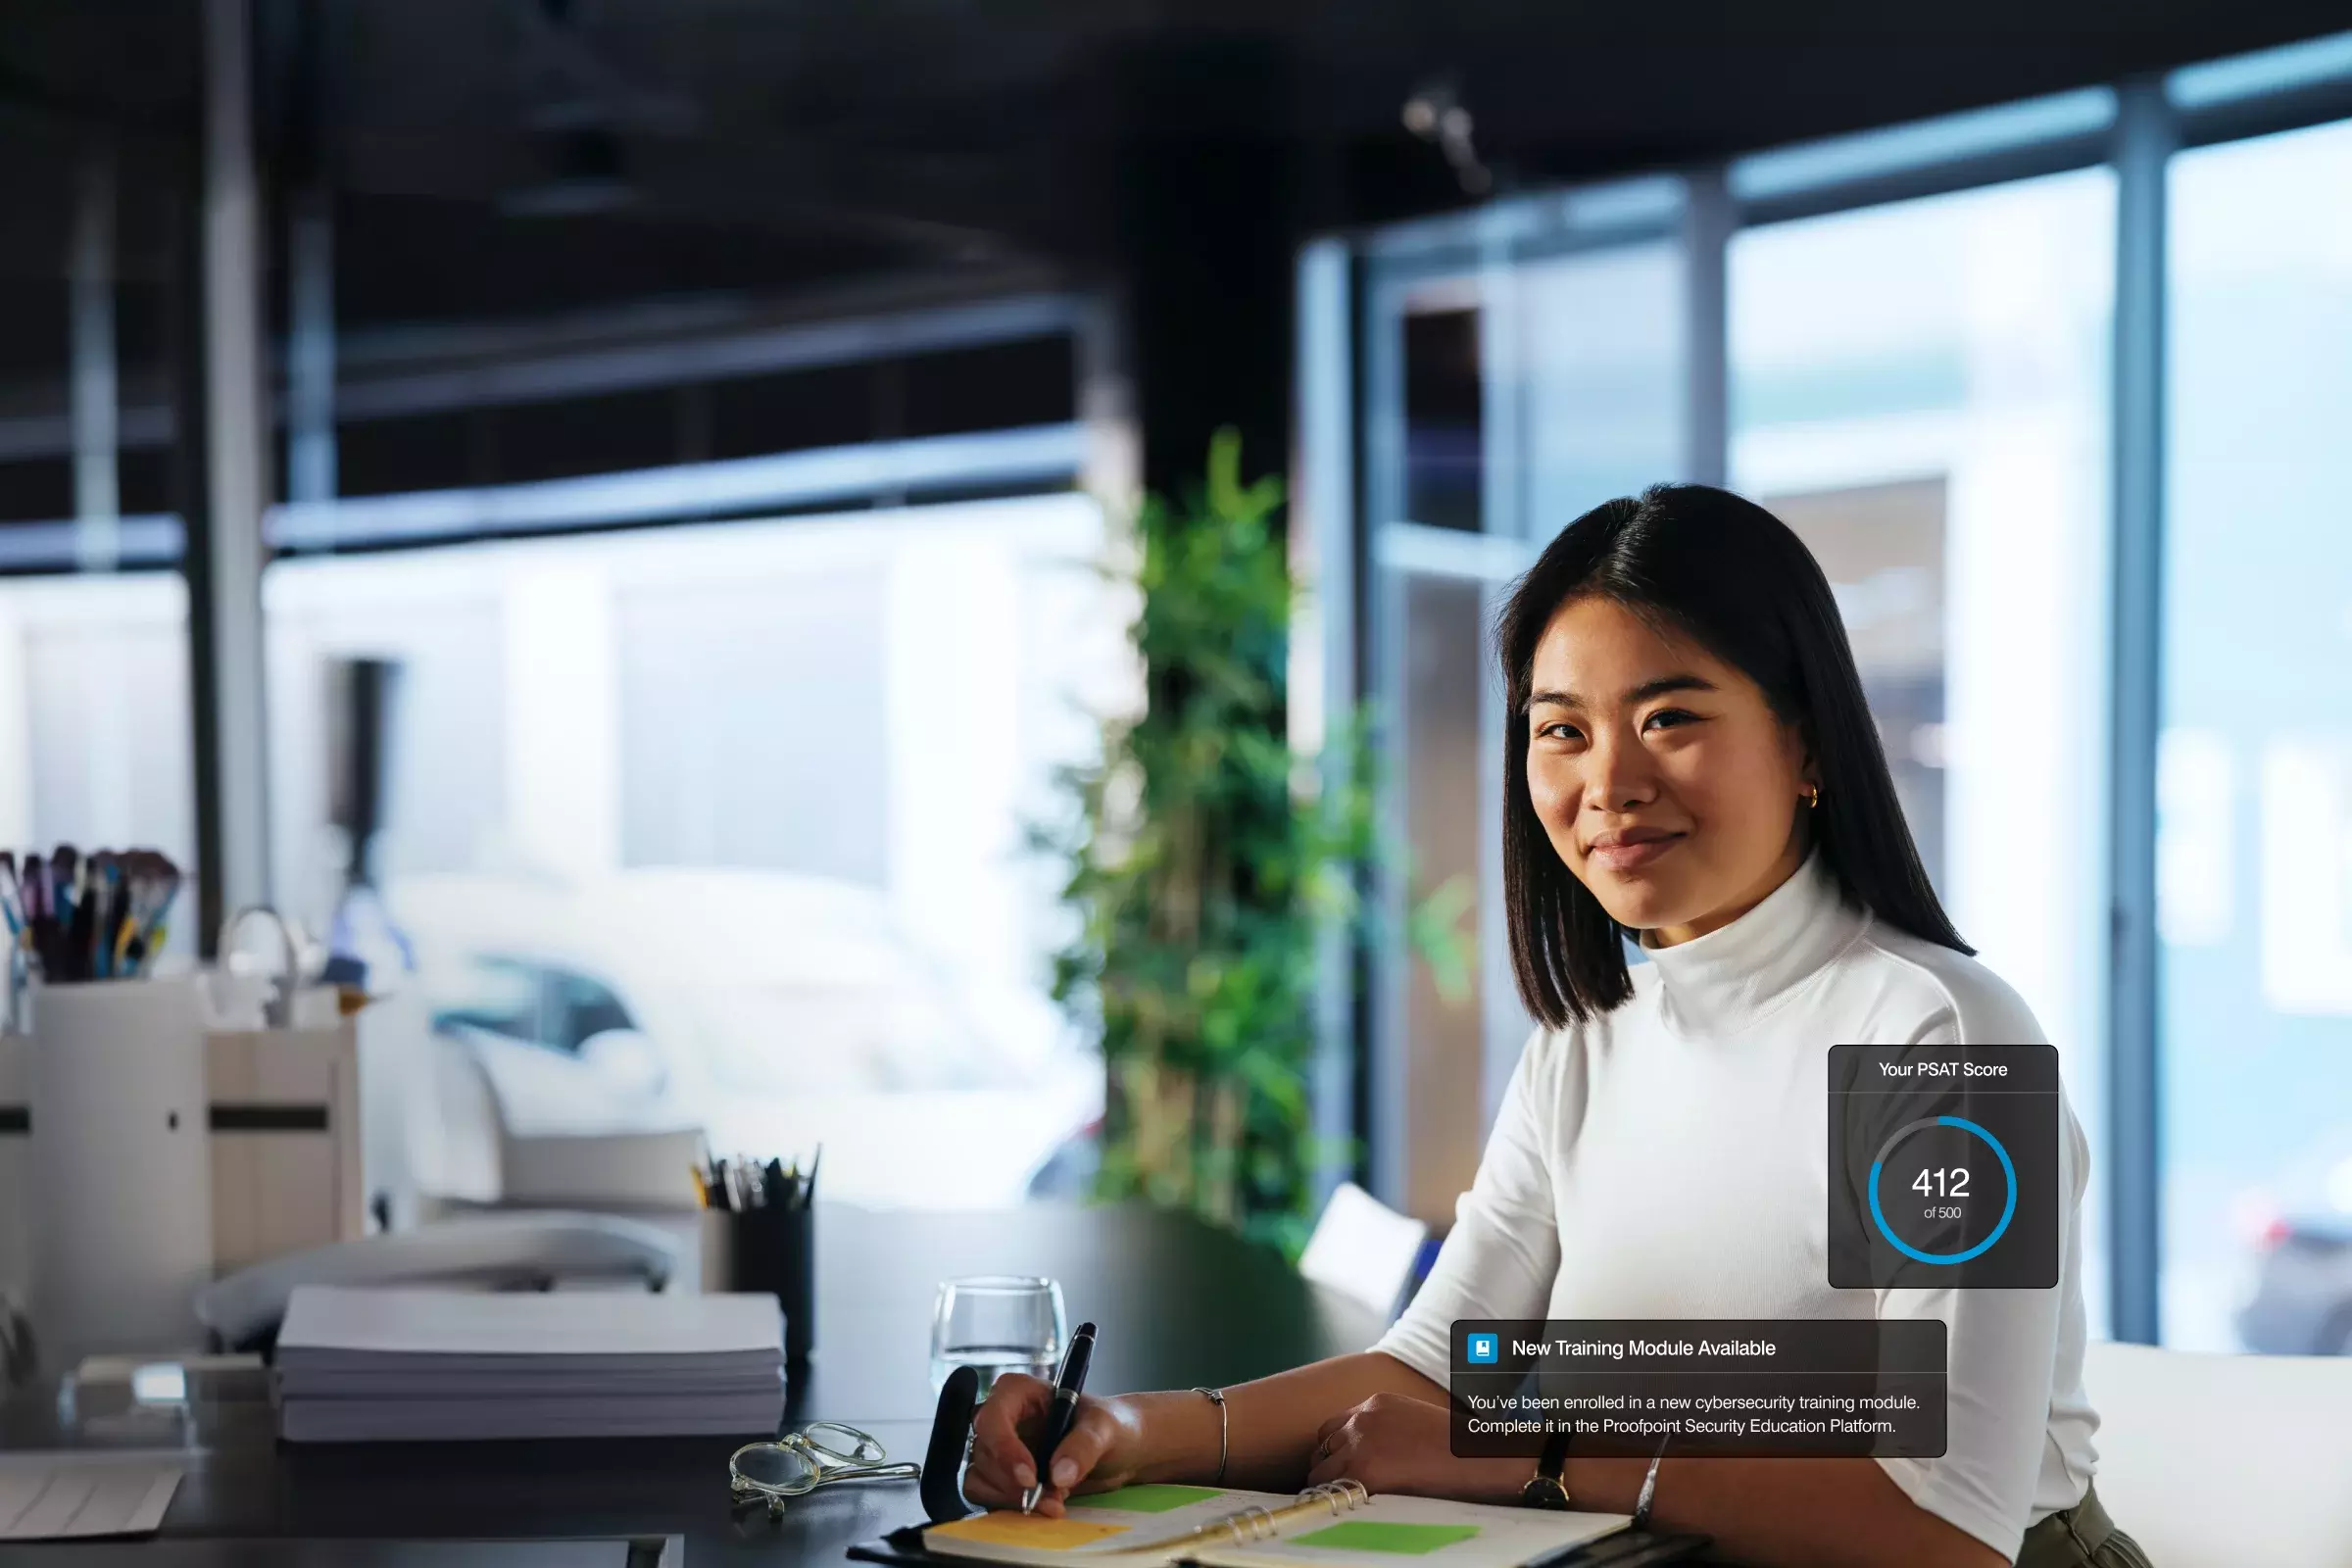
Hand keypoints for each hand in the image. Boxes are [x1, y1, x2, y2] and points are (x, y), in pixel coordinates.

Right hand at [965, 1373, 1148, 1516]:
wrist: (1120, 1450)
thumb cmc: (1110, 1424)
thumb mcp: (1105, 1427)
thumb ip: (1084, 1445)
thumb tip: (1058, 1475)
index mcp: (1018, 1392)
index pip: (992, 1418)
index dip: (1005, 1449)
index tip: (1031, 1478)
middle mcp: (1002, 1417)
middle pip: (985, 1453)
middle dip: (1016, 1483)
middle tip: (1053, 1499)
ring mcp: (999, 1447)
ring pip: (982, 1477)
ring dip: (1014, 1498)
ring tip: (1055, 1502)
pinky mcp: (1002, 1474)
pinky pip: (987, 1494)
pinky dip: (1012, 1505)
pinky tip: (1045, 1504)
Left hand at [1306, 1394, 1527, 1503]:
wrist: (1476, 1457)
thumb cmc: (1455, 1448)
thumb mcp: (1413, 1421)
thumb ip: (1385, 1430)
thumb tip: (1371, 1456)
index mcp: (1375, 1404)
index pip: (1331, 1427)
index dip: (1333, 1450)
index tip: (1339, 1467)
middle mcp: (1361, 1420)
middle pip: (1320, 1448)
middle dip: (1327, 1467)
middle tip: (1338, 1489)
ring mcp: (1359, 1445)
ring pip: (1320, 1471)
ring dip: (1329, 1487)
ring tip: (1346, 1503)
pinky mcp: (1364, 1473)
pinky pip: (1332, 1491)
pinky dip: (1336, 1502)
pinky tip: (1349, 1511)